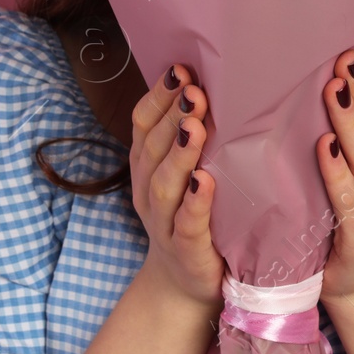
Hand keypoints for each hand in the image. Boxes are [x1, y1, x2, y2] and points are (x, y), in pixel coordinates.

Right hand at [130, 62, 223, 308]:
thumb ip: (192, 135)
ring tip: (194, 127)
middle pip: (152, 149)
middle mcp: (148, 192)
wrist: (188, 284)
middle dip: (171, 116)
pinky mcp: (187, 252)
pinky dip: (194, 203)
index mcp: (147, 167)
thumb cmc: (194, 214)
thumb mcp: (187, 171)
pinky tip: (204, 182)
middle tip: (192, 90)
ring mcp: (164, 225)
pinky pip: (187, 226)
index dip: (158, 96)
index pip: (143, 124)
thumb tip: (210, 81)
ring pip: (164, 186)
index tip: (180, 69)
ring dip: (179, 154)